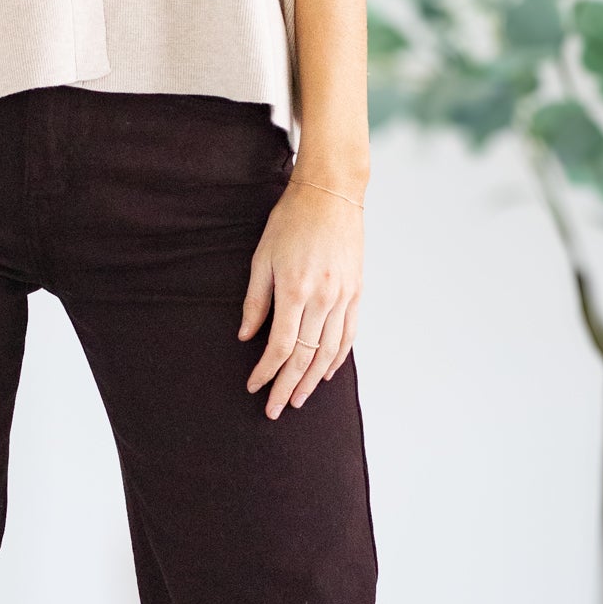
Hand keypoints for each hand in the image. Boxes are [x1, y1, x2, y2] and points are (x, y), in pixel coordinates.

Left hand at [237, 175, 363, 417]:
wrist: (331, 194)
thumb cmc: (290, 221)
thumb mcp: (262, 257)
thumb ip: (255, 300)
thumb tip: (246, 337)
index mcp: (296, 291)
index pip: (281, 347)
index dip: (266, 372)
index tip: (254, 387)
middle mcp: (323, 299)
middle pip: (305, 357)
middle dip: (287, 387)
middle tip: (275, 410)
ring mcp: (343, 297)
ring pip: (329, 352)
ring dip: (312, 381)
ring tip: (298, 399)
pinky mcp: (356, 292)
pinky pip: (348, 335)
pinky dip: (338, 358)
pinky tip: (326, 374)